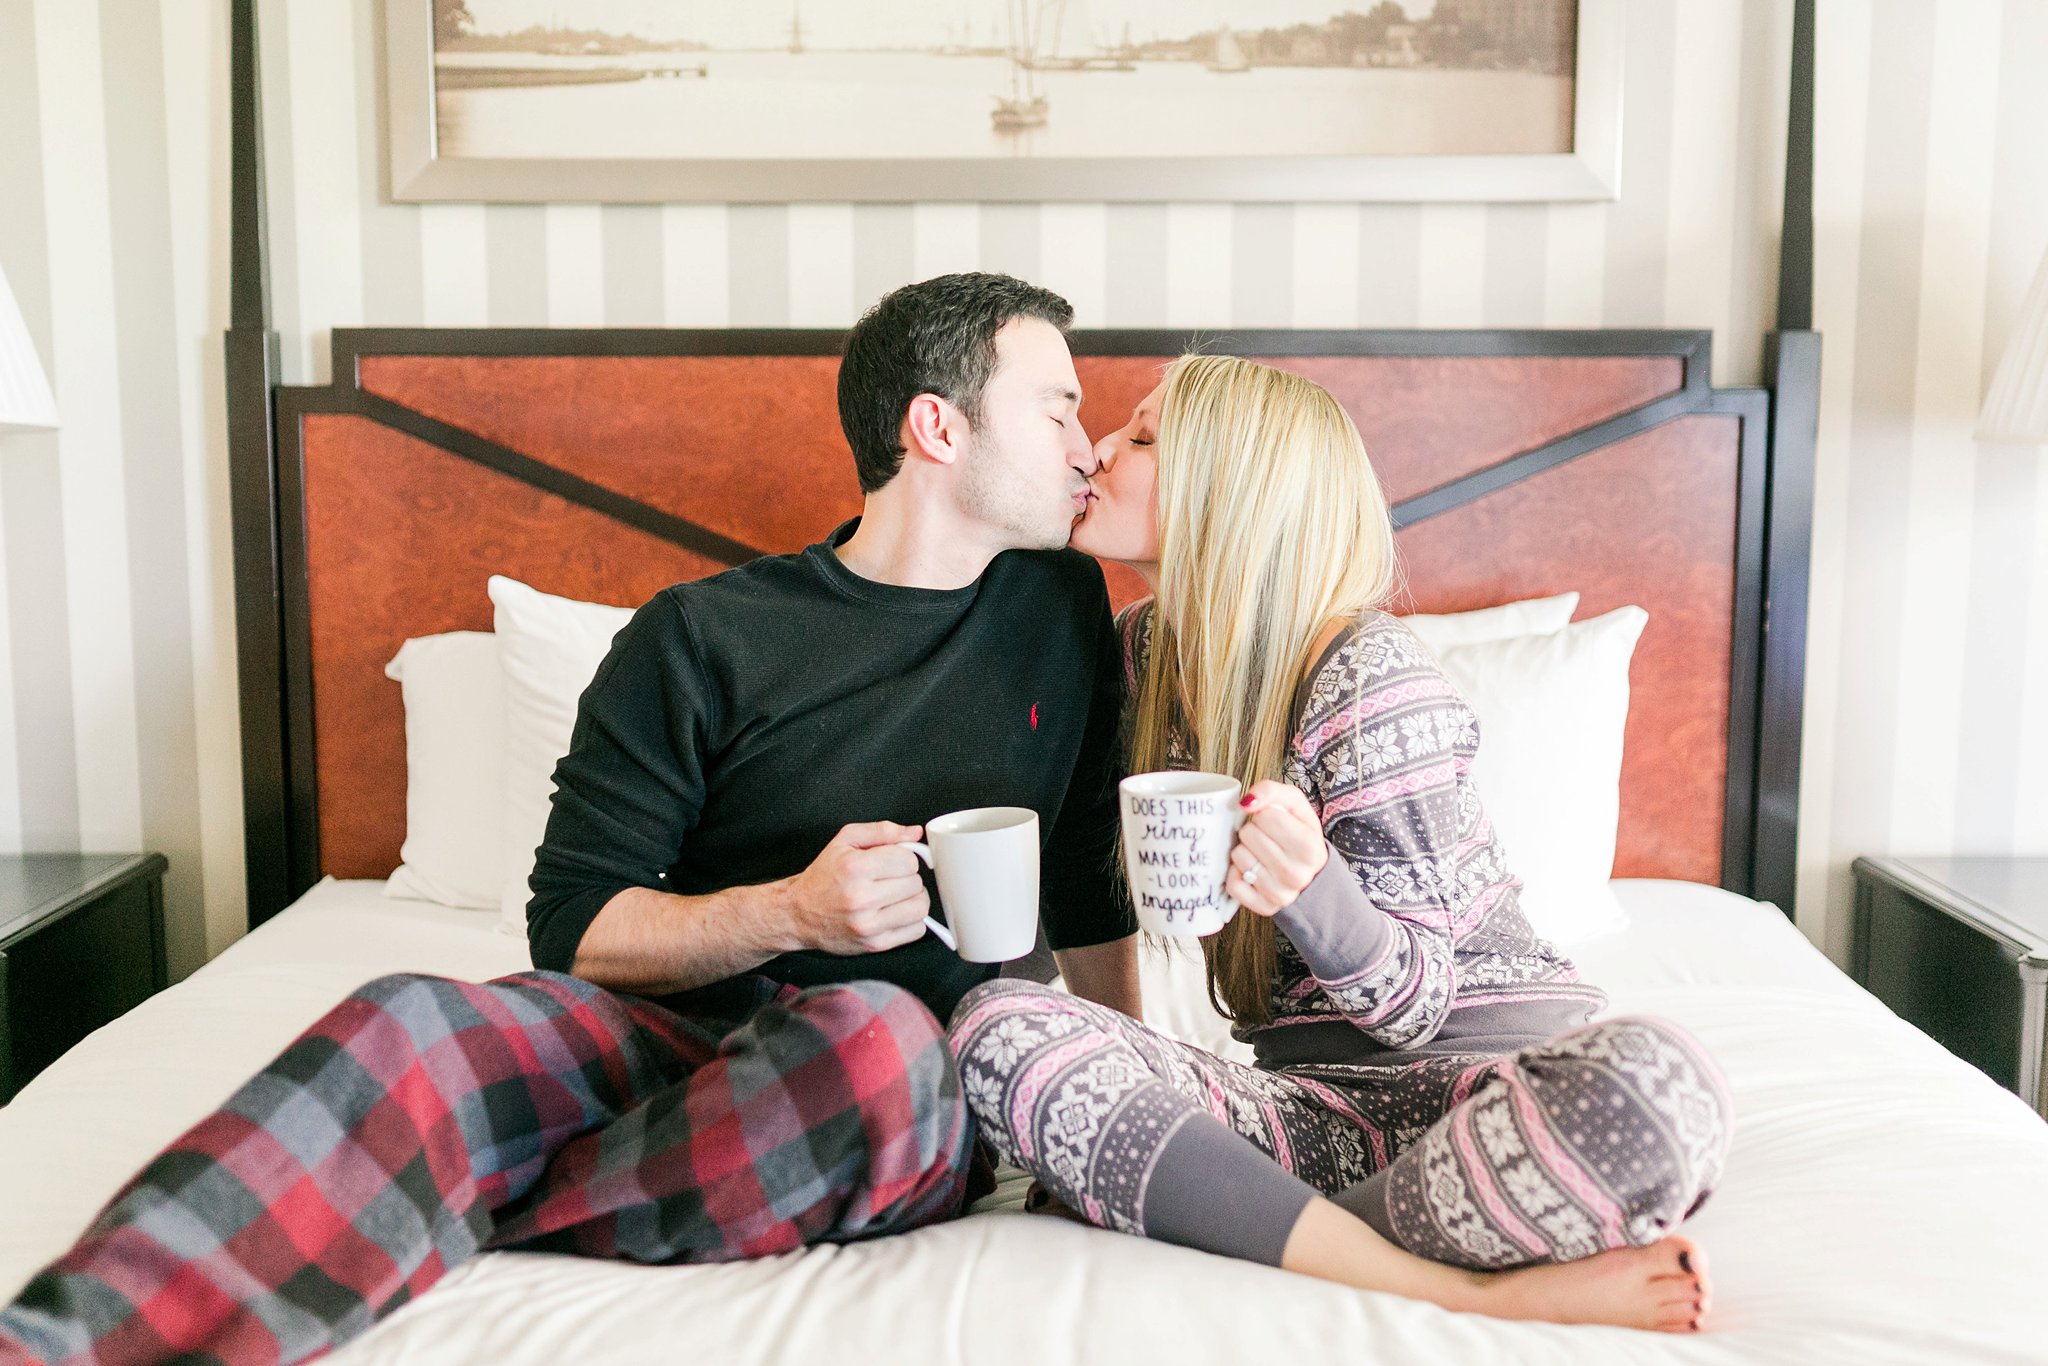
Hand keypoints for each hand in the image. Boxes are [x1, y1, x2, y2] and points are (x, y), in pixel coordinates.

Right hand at [779, 821, 931, 954]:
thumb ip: (882, 831)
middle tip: (890, 879)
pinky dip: (912, 921)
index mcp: (855, 868)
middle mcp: (861, 898)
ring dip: (913, 899)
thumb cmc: (822, 877)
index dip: (904, 858)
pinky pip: (916, 930)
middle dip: (907, 878)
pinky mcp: (875, 944)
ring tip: (896, 896)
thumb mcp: (845, 841)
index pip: (908, 860)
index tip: (893, 862)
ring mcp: (868, 925)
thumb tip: (914, 833)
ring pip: (920, 908)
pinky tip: (894, 913)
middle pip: (915, 883)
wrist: (798, 914)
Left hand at [1224, 781, 1327, 917]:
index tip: (1274, 823)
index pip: (1264, 816)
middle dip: (1253, 832)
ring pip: (1238, 857)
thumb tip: (1246, 802)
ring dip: (1245, 851)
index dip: (1264, 815)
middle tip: (1267, 839)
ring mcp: (1281, 894)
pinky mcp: (1264, 908)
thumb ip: (1272, 792)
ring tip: (1261, 854)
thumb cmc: (1300, 835)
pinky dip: (1237, 873)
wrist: (1313, 875)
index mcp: (1310, 847)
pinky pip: (1233, 883)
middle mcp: (1297, 874)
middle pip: (1248, 835)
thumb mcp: (1296, 806)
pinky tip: (1252, 870)